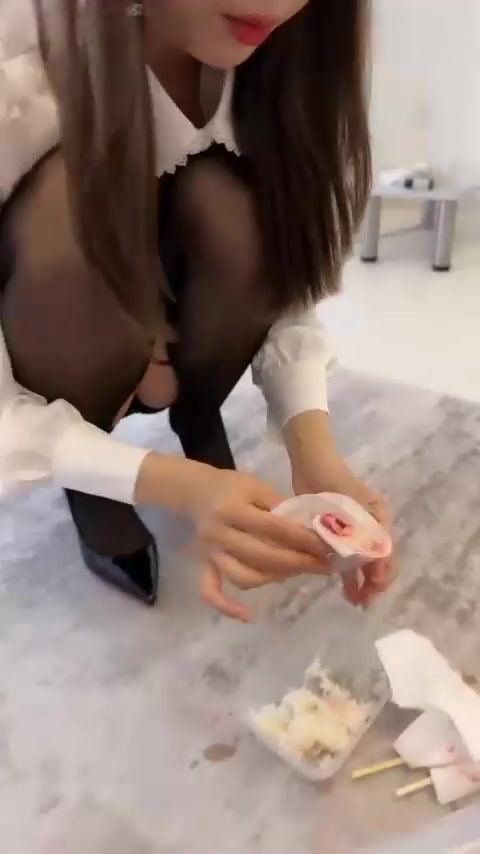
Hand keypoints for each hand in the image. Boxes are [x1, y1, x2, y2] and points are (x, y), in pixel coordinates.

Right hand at [191, 470, 330, 621]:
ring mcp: (210, 553)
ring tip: (297, 573)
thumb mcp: (257, 486)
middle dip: (297, 562)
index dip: (303, 539)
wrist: (194, 491)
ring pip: (243, 576)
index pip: (274, 528)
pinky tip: (247, 616)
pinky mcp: (204, 565)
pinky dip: (226, 607)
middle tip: (322, 565)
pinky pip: (210, 591)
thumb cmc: (231, 486)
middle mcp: (219, 534)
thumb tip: (311, 529)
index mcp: (232, 509)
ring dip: (273, 578)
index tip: (326, 546)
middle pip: (262, 556)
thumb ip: (281, 506)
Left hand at [294, 465, 396, 607]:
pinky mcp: (340, 534)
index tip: (371, 589)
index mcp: (380, 520)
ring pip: (364, 562)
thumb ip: (356, 535)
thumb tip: (367, 565)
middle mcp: (373, 527)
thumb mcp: (346, 508)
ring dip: (362, 581)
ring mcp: (357, 531)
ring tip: (355, 601)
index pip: (386, 553)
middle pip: (379, 561)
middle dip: (374, 583)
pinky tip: (346, 588)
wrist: (312, 463)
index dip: (381, 575)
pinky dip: (349, 572)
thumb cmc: (331, 481)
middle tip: (362, 602)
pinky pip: (349, 557)